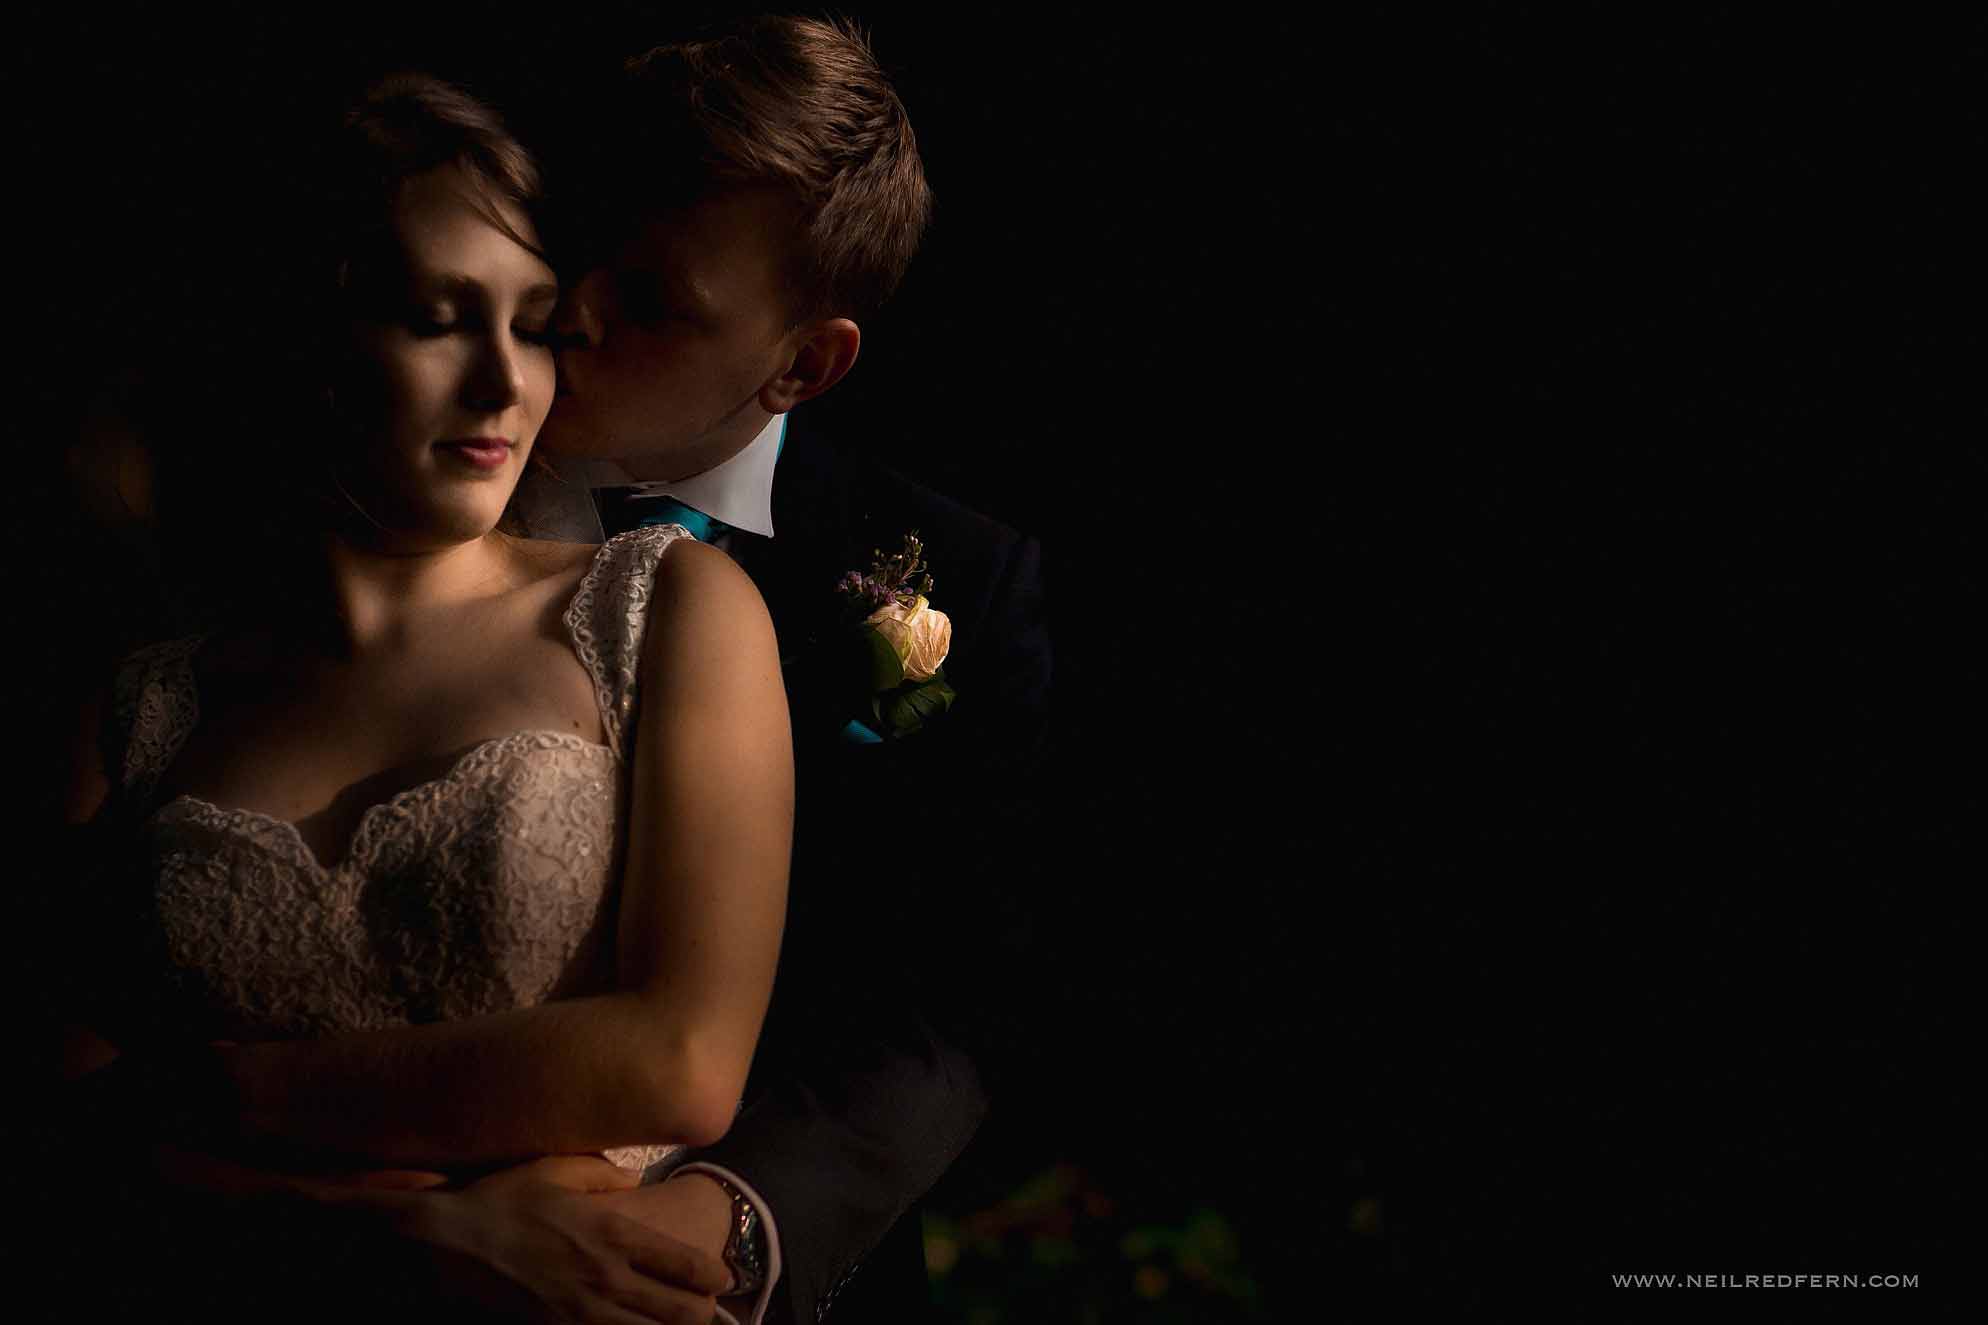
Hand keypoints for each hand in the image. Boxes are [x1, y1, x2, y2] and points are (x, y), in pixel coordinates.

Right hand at [408, 1155, 730, 1323]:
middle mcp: (605, 1277)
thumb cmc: (503, 1199)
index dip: (712, 1276)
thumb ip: (604, 1174)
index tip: (724, 1279)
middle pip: (675, 1310)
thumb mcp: (557, 1168)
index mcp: (613, 1234)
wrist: (448, 1240)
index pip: (682, 1264)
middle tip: (713, 1312)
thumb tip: (636, 1179)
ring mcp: (580, 1311)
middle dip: (701, 1315)